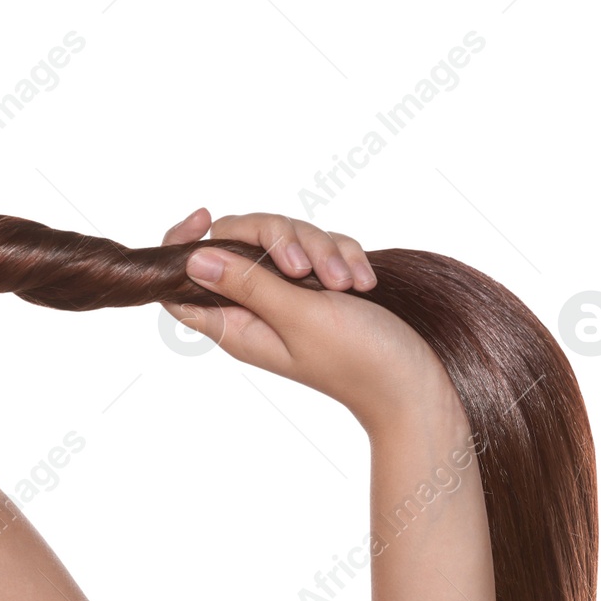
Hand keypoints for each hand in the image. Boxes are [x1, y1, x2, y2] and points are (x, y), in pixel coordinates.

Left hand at [158, 209, 458, 434]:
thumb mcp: (298, 318)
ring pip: (285, 238)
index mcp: (237, 324)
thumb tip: (193, 260)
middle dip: (278, 239)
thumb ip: (246, 285)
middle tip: (305, 268)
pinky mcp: (323, 284)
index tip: (204, 217)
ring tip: (347, 284)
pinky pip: (322, 245)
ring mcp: (291, 294)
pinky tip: (361, 281)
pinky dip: (343, 255)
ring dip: (322, 250)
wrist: (417, 382)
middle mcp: (257, 307)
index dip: (183, 245)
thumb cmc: (359, 361)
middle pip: (238, 241)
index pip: (182, 282)